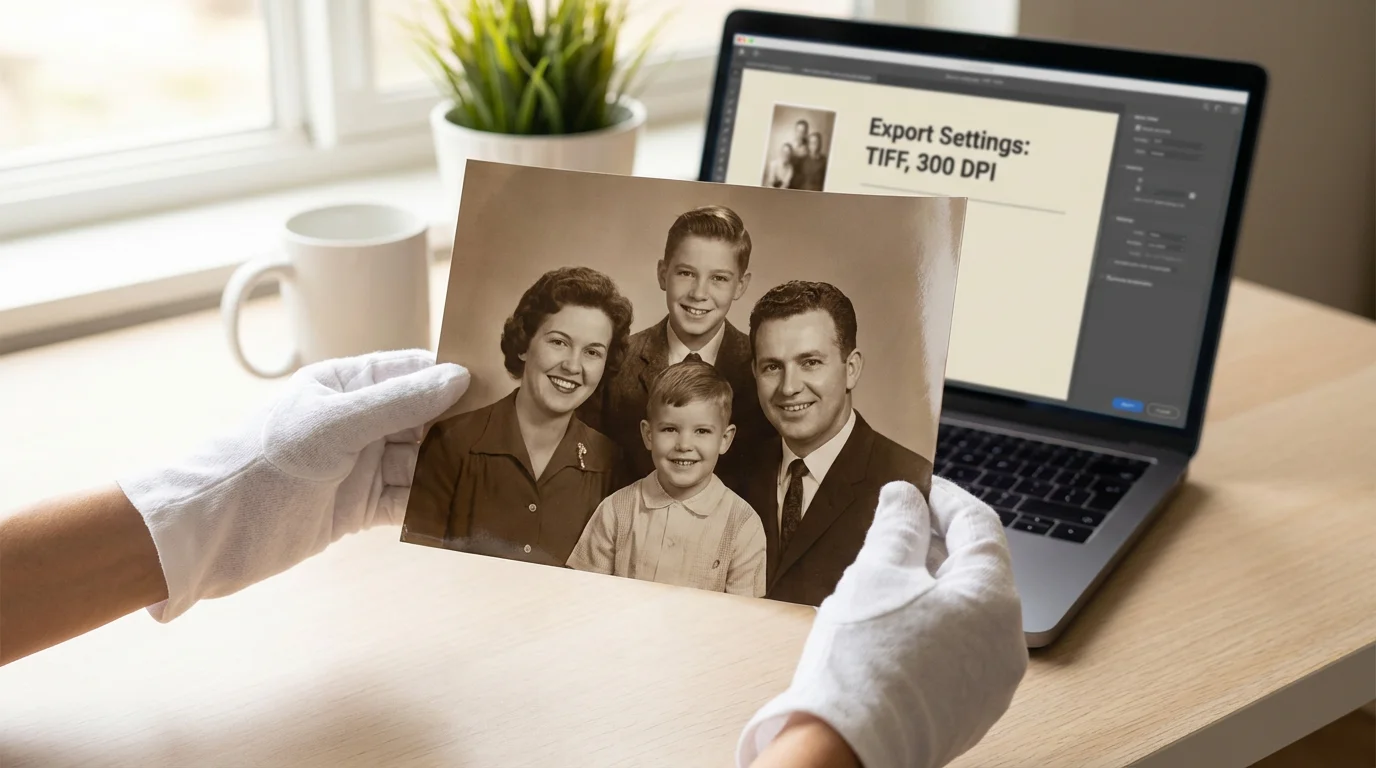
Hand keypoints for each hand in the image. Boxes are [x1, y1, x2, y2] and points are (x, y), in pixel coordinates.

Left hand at [118, 349, 468, 621]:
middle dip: (462, 428)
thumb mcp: (333, 425)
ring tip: (498, 475)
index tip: (501, 385)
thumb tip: (458, 377)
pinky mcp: (357, 509)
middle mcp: (356, 422)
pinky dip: (434, 506)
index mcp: (345, 385)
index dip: (454, 377)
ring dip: (453, 470)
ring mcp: (358, 466)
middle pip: (424, 418)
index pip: (412, 371)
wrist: (206, 534)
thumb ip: (397, 402)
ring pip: (421, 462)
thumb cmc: (257, 464)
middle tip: (512, 435)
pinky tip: (464, 509)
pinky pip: (408, 502)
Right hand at [738, 477, 1027, 767]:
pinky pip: (960, 652)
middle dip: (935, 543)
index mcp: (993, 599)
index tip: (917, 486)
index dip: (945, 498)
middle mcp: (1006, 641)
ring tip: (885, 575)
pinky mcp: (971, 710)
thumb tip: (905, 497)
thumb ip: (897, 525)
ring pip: (968, 614)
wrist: (847, 745)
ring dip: (932, 586)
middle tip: (894, 526)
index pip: (979, 526)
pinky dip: (933, 627)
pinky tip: (892, 624)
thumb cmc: (863, 658)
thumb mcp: (876, 570)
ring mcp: (992, 682)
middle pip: (976, 572)